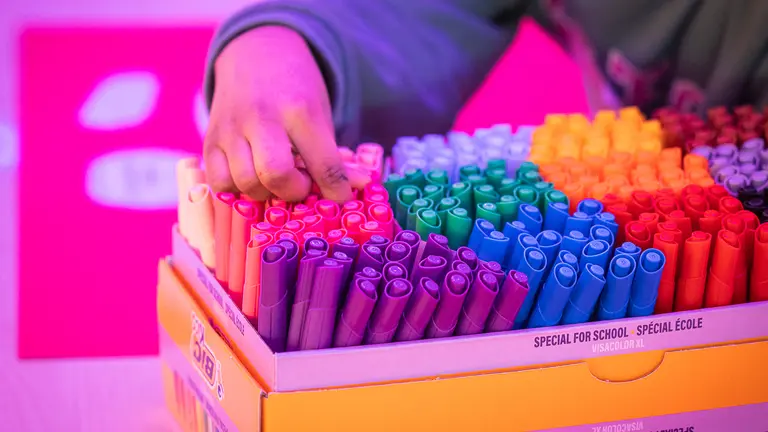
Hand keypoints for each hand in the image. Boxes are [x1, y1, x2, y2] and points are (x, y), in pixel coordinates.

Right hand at [204, 26, 367, 202]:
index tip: (341, 198)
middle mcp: (262, 118)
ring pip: (246, 183)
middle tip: (301, 184)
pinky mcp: (210, 139)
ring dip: (266, 193)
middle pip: (276, 175)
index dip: (337, 190)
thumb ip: (333, 155)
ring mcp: (231, 129)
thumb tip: (355, 188)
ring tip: (276, 180)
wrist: (254, 54)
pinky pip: (220, 182)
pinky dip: (237, 190)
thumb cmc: (294, 90)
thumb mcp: (320, 114)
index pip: (324, 164)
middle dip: (294, 191)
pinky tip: (251, 178)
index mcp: (299, 110)